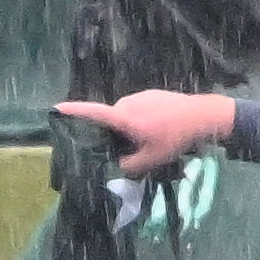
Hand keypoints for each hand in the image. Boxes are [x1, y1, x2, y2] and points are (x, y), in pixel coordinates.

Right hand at [59, 86, 248, 185]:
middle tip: (128, 150)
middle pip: (109, 121)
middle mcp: (127, 102)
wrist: (204, 116)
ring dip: (128, 129)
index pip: (92, 113)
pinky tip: (158, 130)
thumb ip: (126, 166)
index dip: (73, 112)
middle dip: (112, 135)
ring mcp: (140, 96)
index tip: (55, 108)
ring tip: (150, 140)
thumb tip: (113, 165)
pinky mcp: (150, 94)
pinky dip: (140, 121)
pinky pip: (136, 110)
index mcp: (124, 117)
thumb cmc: (175, 138)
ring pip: (123, 116)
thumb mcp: (150, 160)